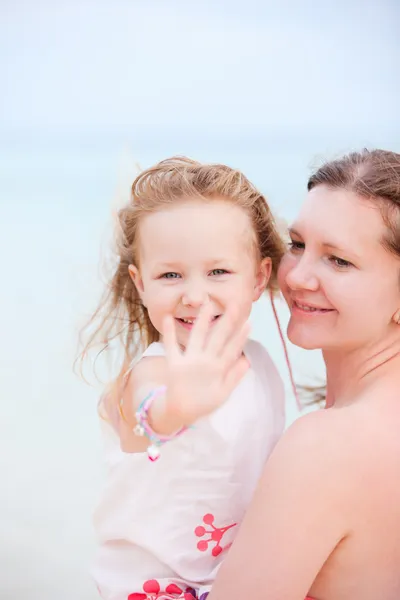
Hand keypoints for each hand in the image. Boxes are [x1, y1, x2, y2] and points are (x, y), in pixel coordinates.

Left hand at [162, 303, 249, 425]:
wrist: (179, 412)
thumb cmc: (203, 402)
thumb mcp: (222, 394)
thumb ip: (234, 377)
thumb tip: (247, 360)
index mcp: (217, 370)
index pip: (232, 350)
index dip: (241, 336)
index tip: (249, 322)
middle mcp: (204, 363)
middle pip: (218, 338)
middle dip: (227, 321)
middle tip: (234, 305)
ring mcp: (189, 362)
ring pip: (198, 337)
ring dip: (203, 320)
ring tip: (207, 304)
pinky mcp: (173, 364)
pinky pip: (171, 346)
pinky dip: (169, 332)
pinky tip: (167, 317)